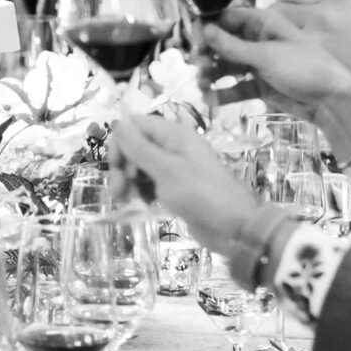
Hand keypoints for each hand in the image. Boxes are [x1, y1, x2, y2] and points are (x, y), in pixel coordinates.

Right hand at [109, 111, 262, 254]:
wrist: (233, 227)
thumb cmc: (201, 194)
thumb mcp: (166, 170)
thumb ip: (140, 147)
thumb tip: (118, 122)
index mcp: (173, 135)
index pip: (135, 126)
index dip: (121, 143)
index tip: (116, 167)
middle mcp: (173, 147)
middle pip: (135, 147)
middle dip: (122, 167)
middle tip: (120, 190)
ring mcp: (174, 168)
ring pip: (140, 168)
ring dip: (129, 183)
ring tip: (129, 202)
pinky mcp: (175, 188)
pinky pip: (150, 184)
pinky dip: (141, 193)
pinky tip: (141, 206)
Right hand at [205, 8, 350, 113]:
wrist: (333, 102)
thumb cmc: (306, 68)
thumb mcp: (268, 55)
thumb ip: (234, 46)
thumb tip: (205, 29)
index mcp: (264, 24)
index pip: (226, 18)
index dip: (206, 27)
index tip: (192, 40)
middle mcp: (258, 41)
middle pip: (222, 43)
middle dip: (206, 53)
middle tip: (197, 66)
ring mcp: (258, 65)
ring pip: (226, 66)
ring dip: (211, 73)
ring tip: (202, 84)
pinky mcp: (260, 86)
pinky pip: (236, 87)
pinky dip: (223, 92)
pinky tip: (210, 99)